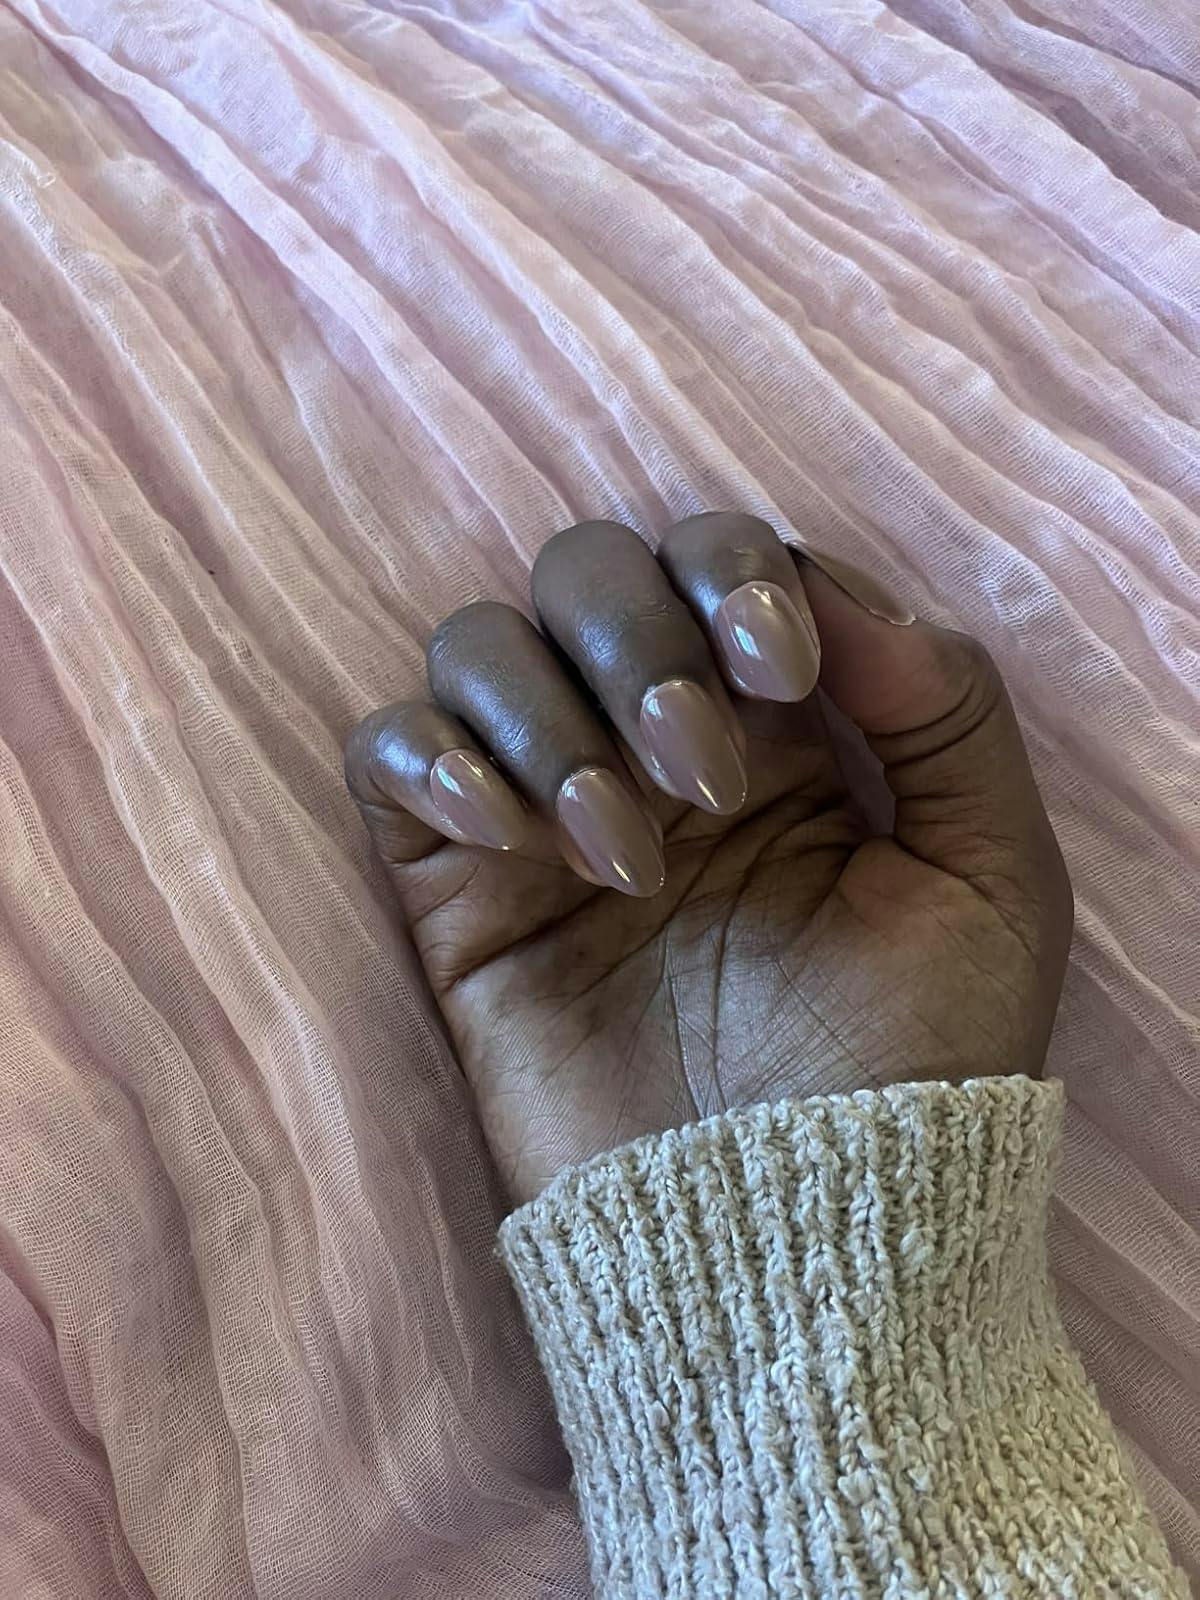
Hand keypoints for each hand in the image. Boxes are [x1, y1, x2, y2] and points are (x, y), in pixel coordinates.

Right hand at [346, 515, 1071, 1204]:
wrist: (790, 1238)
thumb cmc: (906, 1070)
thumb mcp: (990, 882)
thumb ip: (946, 711)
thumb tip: (837, 595)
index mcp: (778, 730)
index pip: (712, 560)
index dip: (730, 574)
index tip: (781, 670)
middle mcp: (650, 747)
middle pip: (584, 570)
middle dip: (635, 642)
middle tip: (700, 777)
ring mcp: (544, 811)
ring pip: (479, 644)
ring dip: (547, 717)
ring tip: (623, 857)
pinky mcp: (457, 889)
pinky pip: (385, 751)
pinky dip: (431, 757)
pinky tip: (507, 836)